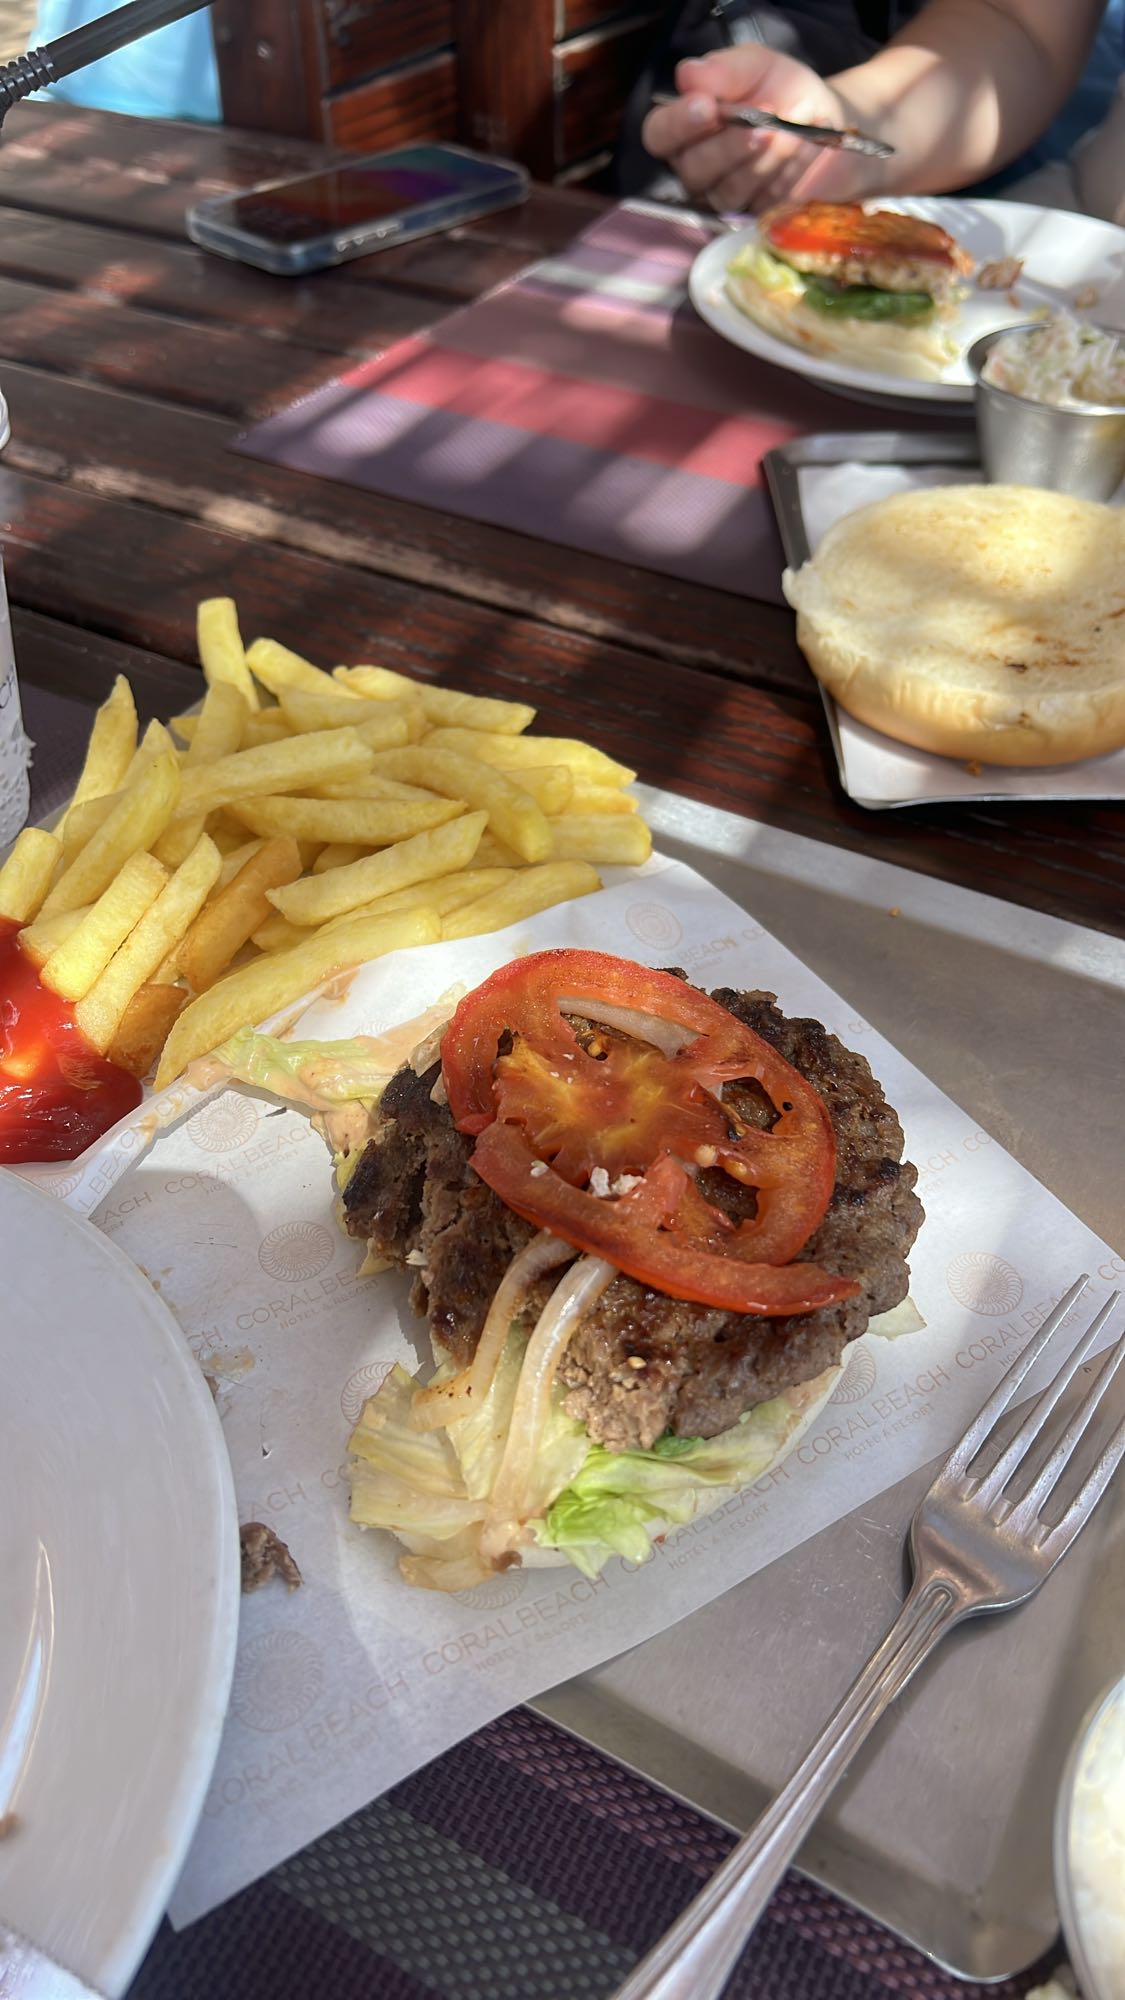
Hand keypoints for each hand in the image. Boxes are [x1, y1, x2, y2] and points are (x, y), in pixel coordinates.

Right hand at [641, 46, 885, 213]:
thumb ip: (726, 70)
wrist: (834, 125)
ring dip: (760, 161)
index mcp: (687, 125)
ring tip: (789, 133)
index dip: (678, 124)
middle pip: (691, 169)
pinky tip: (797, 159)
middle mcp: (697, 166)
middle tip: (762, 123)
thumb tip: (688, 74)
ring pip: (725, 191)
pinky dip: (779, 181)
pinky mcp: (754, 219)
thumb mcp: (760, 66)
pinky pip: (757, 208)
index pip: (659, 133)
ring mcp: (724, 197)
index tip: (708, 107)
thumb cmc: (787, 92)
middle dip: (728, 146)